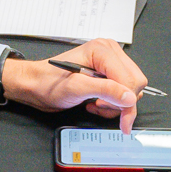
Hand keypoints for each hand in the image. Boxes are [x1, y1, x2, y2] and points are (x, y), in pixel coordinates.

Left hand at [0, 40, 148, 120]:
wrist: (35, 86)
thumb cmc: (48, 82)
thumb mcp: (77, 88)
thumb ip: (106, 91)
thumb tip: (130, 98)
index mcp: (103, 50)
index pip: (130, 79)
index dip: (126, 101)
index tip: (122, 121)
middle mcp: (109, 54)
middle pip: (135, 83)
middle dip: (120, 102)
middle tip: (100, 106)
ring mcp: (109, 65)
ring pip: (130, 91)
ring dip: (114, 105)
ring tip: (95, 104)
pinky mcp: (107, 76)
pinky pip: (122, 94)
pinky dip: (110, 105)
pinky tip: (94, 103)